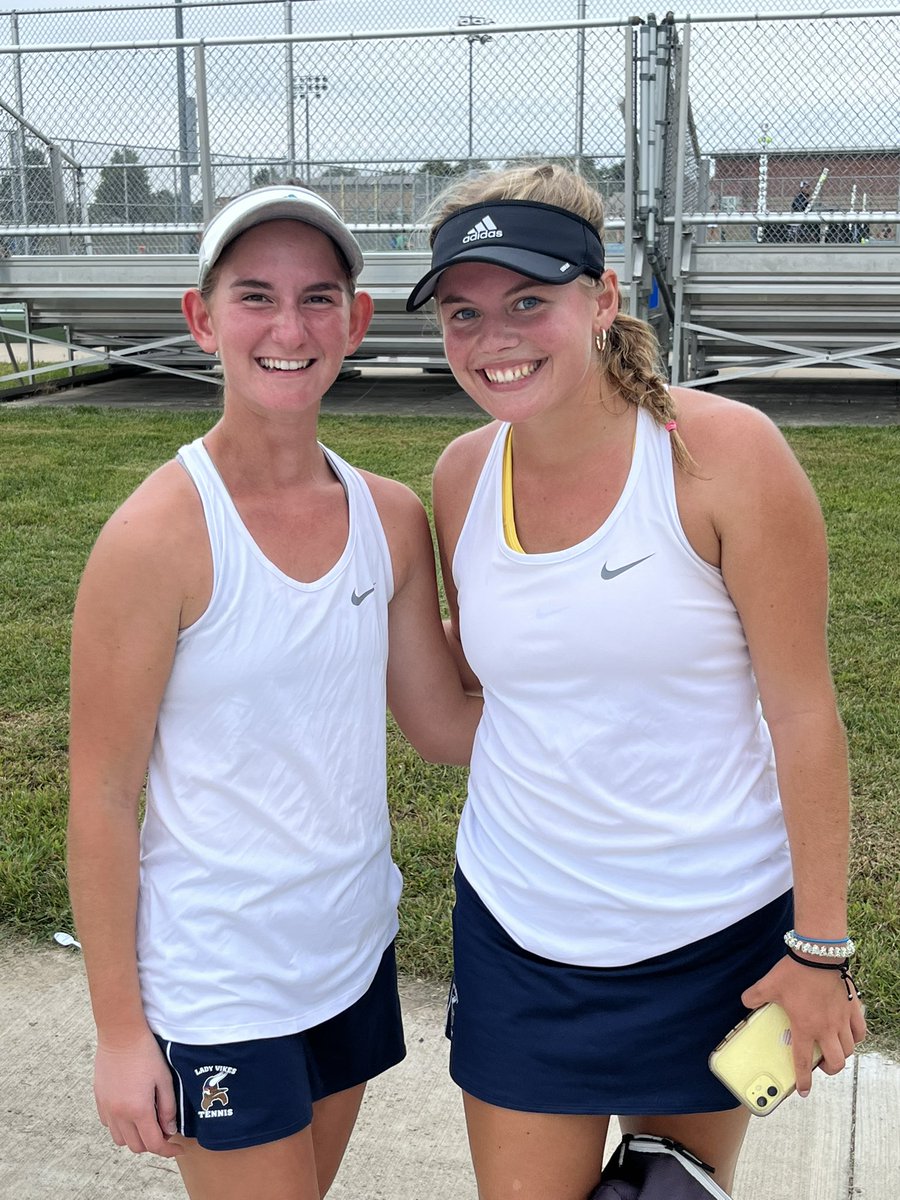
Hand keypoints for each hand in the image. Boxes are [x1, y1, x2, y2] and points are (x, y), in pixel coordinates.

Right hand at [94, 1027, 181, 1156]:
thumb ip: (168, 1108)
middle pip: (136, 1146)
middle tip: (164, 1129)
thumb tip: (170, 1130)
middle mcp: (119, 1114)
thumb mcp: (164, 1079)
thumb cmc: (146, 1053)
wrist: (121, 1034)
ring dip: (135, 1137)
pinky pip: (109, 1124)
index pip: (153, 1144)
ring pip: (120, 1139)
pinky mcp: (99, 1100)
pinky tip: (131, 1111)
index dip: (168, 1151)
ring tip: (147, 1121)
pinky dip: (121, 1126)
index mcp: (138, 1110)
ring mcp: (107, 1108)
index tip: (178, 1149)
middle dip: (152, 1143)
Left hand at [742, 954, 865, 1097]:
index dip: (803, 1080)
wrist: (818, 955)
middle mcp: (826, 1028)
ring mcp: (842, 1019)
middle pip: (835, 1062)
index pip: (803, 1061)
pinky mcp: (853, 1008)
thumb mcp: (768, 985)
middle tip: (820, 1065)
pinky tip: (849, 1035)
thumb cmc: (794, 972)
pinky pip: (860, 1031)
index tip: (803, 1091)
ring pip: (848, 1049)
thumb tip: (745, 1001)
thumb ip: (754, 996)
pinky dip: (855, 1038)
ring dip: (841, 1055)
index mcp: (805, 1027)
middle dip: (828, 1070)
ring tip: (833, 1051)